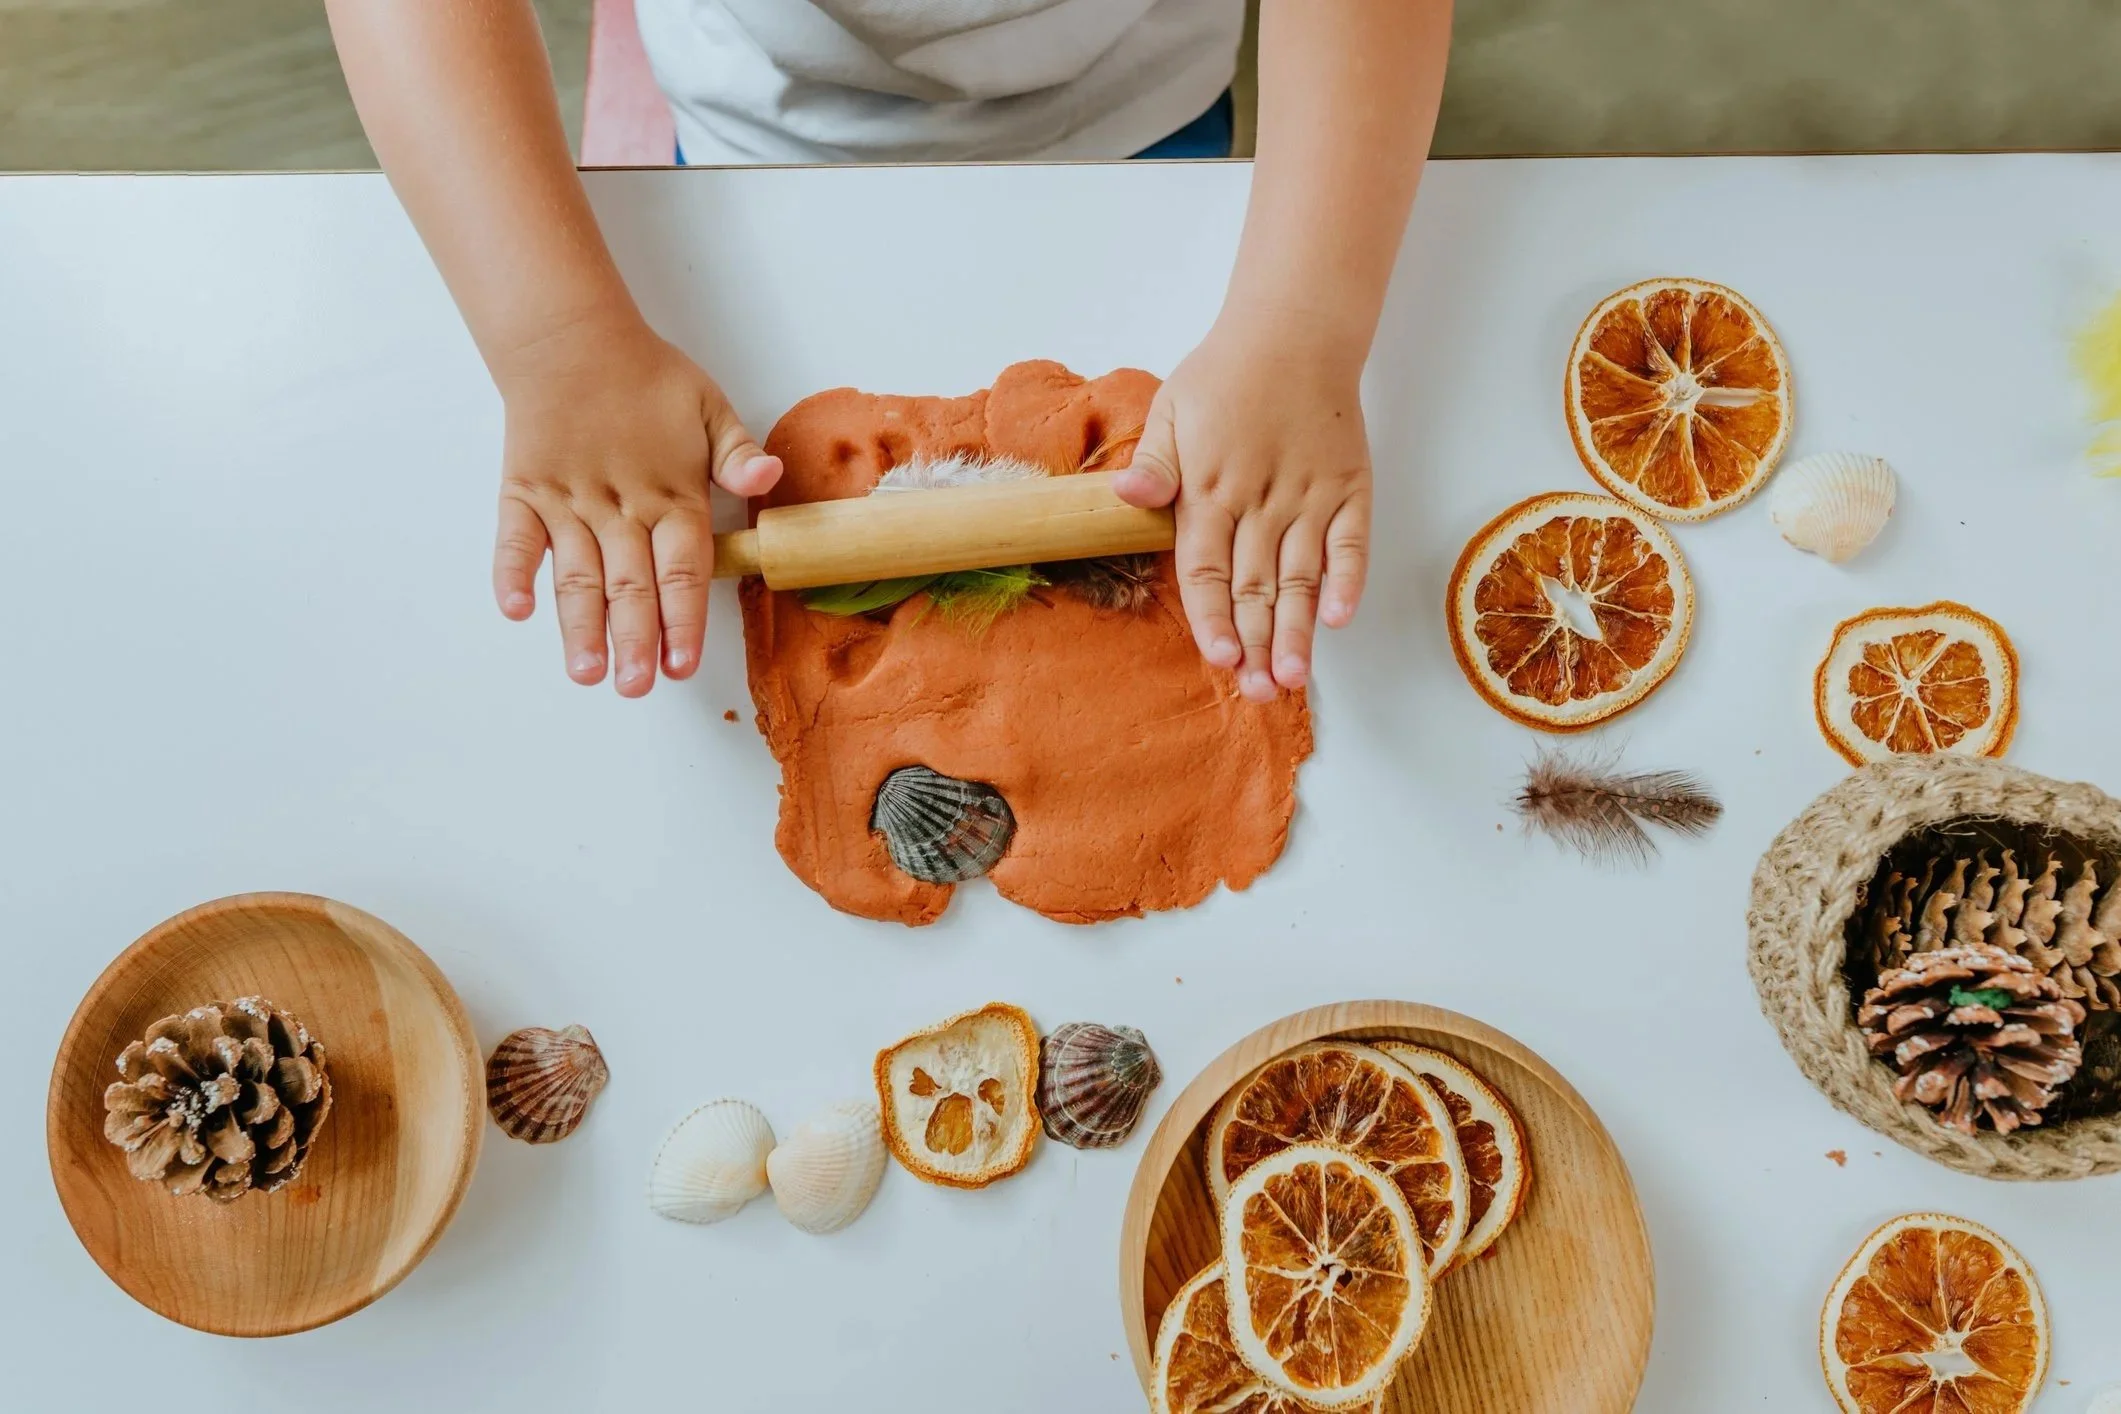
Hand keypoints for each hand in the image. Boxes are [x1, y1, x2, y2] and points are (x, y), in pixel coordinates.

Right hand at [490, 318, 781, 695]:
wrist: (572, 340)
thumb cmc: (648, 380)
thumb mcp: (710, 408)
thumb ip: (738, 455)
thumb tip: (768, 480)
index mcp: (671, 495)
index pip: (682, 569)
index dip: (683, 620)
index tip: (683, 665)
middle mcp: (619, 508)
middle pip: (630, 585)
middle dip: (634, 641)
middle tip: (636, 687)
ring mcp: (568, 503)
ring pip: (577, 575)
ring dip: (580, 626)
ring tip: (587, 671)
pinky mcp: (525, 493)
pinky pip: (515, 539)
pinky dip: (512, 573)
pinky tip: (517, 610)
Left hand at [1115, 312, 1371, 700]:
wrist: (1296, 330)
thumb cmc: (1225, 374)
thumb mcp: (1172, 407)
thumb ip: (1154, 462)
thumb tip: (1124, 498)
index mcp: (1211, 487)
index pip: (1207, 567)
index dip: (1212, 616)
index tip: (1217, 657)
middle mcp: (1262, 499)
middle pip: (1256, 584)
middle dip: (1256, 643)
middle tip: (1256, 692)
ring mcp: (1310, 495)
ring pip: (1302, 575)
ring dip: (1298, 629)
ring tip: (1292, 678)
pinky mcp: (1349, 487)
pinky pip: (1352, 541)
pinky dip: (1348, 579)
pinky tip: (1340, 617)